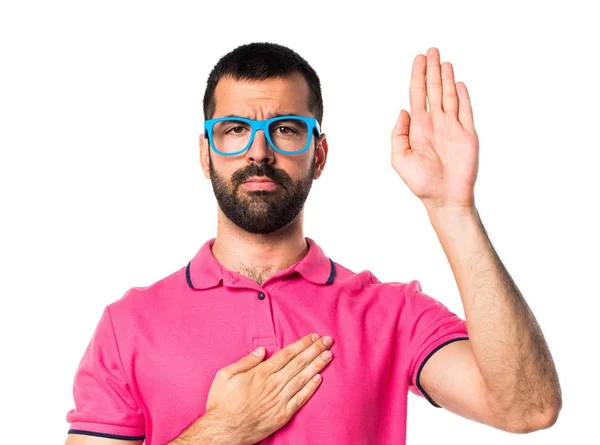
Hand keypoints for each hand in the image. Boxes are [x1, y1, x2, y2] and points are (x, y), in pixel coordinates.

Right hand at [205, 333, 333, 444]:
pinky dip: (311, 388)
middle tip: (328, 341)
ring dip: (317, 365)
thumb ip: (245, 361)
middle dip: (314, 350)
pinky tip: (319, 379)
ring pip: (303, 379)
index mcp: (261, 373)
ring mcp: (279, 400)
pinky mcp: (282, 415)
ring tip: (328, 355)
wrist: (223, 431)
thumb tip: (262, 350)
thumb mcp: (225, 375)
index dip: (302, 344)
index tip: (313, 337)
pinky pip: (300, 399)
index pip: (287, 354)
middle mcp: (273, 384)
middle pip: (299, 363)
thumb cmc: (222, 403)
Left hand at [391, 47, 478, 210]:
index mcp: (419, 128)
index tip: (418, 59)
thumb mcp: (399, 158)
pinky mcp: (468, 135)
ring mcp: (452, 128)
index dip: (417, 76)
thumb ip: (398, 134)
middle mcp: (436, 124)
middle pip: (434, 90)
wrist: (444, 198)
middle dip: (432, 70)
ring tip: (444, 60)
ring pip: (449, 96)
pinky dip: (464, 96)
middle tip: (431, 50)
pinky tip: (459, 83)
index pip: (417, 95)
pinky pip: (466, 111)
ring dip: (447, 78)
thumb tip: (402, 110)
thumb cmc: (421, 183)